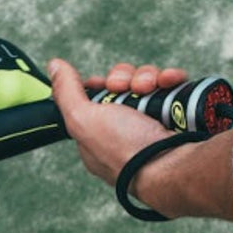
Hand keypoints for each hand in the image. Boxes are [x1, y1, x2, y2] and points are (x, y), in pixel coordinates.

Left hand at [49, 59, 186, 185]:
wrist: (172, 166)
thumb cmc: (125, 152)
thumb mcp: (82, 120)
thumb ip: (66, 91)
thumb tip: (54, 66)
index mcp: (100, 137)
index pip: (96, 100)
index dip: (101, 87)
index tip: (105, 84)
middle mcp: (127, 131)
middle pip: (122, 87)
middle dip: (125, 79)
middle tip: (126, 88)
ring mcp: (154, 124)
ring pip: (147, 83)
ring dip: (148, 77)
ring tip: (151, 88)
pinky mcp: (177, 116)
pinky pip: (172, 88)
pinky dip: (170, 80)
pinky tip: (169, 82)